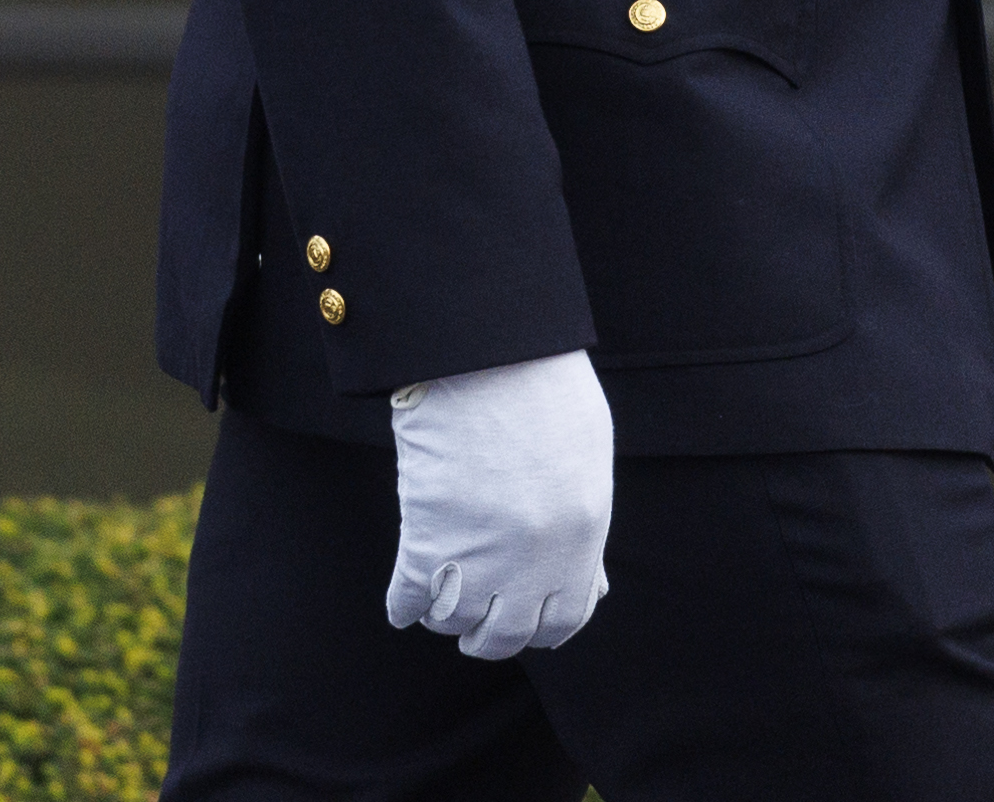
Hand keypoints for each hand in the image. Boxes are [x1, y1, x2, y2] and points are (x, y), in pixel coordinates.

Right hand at [382, 347, 614, 659]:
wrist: (487, 356)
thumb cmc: (543, 390)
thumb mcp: (587, 459)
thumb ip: (583, 524)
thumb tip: (591, 579)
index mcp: (581, 538)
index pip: (564, 618)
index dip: (541, 628)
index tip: (523, 624)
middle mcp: (533, 561)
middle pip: (506, 634)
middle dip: (488, 638)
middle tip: (474, 632)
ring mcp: (479, 556)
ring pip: (455, 620)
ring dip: (445, 618)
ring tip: (438, 607)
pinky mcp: (427, 540)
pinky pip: (410, 598)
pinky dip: (403, 607)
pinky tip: (402, 606)